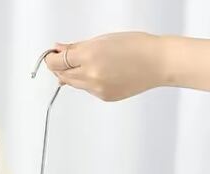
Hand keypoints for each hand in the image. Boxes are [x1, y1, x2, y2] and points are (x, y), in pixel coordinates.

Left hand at [45, 32, 167, 100]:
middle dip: (59, 67)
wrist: (158, 62)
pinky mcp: (103, 97)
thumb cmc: (137, 46)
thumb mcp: (103, 40)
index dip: (50, 58)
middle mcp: (91, 75)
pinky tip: (101, 72)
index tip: (50, 55)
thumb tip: (58, 49)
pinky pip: (87, 90)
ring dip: (73, 74)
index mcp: (90, 56)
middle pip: (61, 75)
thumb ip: (77, 47)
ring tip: (86, 63)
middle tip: (63, 58)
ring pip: (73, 84)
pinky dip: (87, 82)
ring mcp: (97, 89)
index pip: (56, 62)